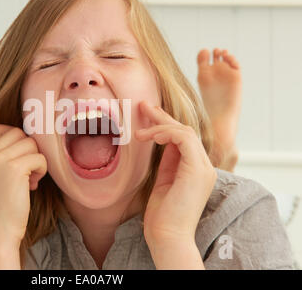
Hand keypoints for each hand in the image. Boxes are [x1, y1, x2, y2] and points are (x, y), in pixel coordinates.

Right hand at [0, 124, 46, 245]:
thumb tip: (24, 139)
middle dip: (27, 151)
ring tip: (28, 181)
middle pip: (18, 133)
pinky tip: (32, 186)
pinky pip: (39, 157)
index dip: (13, 138)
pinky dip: (41, 170)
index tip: (18, 157)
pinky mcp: (15, 169)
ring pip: (31, 144)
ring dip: (35, 161)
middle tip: (25, 172)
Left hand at [135, 101, 216, 245]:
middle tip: (143, 106)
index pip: (182, 139)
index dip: (164, 125)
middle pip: (184, 131)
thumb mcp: (162, 182)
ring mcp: (204, 168)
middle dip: (162, 117)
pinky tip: (148, 137)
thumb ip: (166, 162)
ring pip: (184, 131)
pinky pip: (184, 139)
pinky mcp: (198, 169)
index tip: (146, 116)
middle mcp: (204, 167)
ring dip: (160, 126)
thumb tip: (159, 141)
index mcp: (196, 170)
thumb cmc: (162, 216)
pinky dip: (165, 134)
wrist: (167, 237)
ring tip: (139, 131)